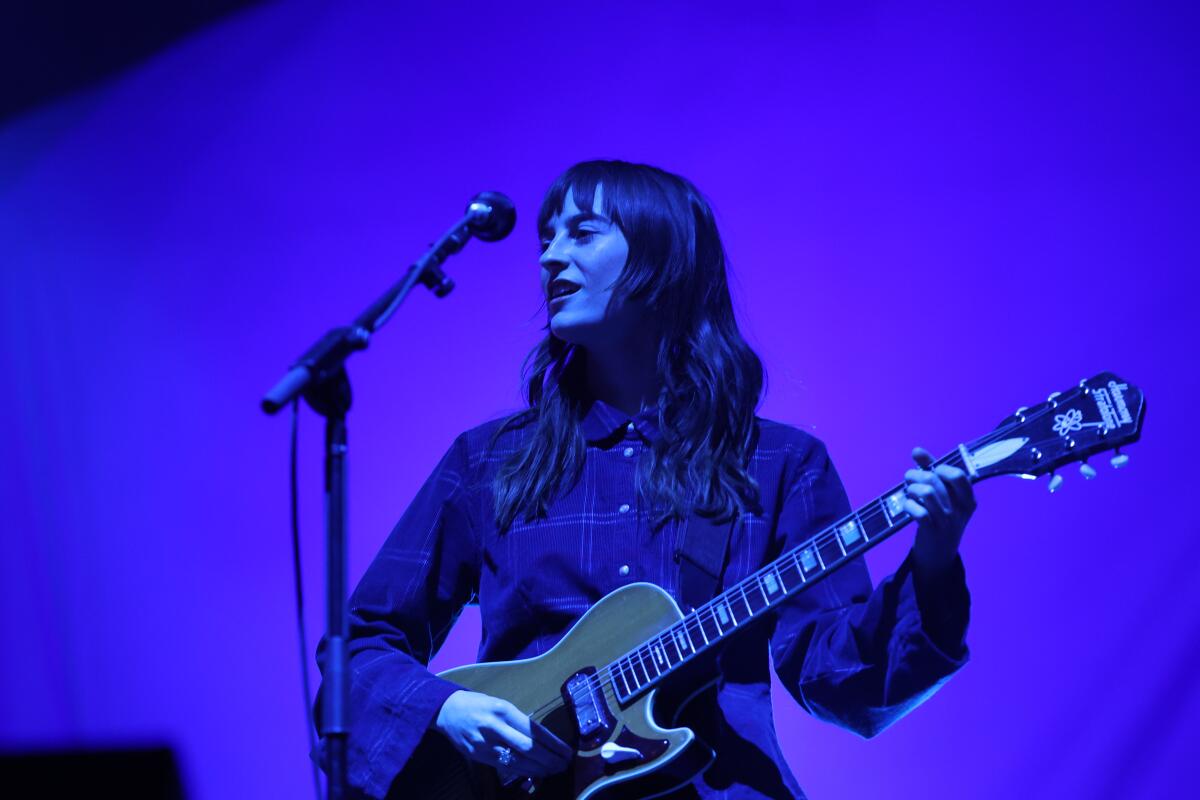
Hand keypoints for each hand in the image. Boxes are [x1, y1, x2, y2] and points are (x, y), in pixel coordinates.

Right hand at [434, 689, 572, 776]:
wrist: (447, 710)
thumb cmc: (479, 705)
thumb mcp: (500, 704)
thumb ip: (517, 720)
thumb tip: (542, 738)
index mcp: (504, 709)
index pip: (534, 729)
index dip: (552, 743)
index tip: (567, 750)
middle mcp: (495, 726)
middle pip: (528, 747)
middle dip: (549, 758)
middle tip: (564, 764)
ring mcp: (485, 743)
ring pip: (517, 760)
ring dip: (539, 768)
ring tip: (553, 770)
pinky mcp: (478, 755)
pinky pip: (505, 766)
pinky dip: (522, 771)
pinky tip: (534, 773)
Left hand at [904, 447, 975, 576]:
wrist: (939, 554)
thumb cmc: (940, 517)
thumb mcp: (943, 496)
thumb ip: (931, 471)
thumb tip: (916, 450)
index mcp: (968, 499)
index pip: (958, 475)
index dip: (939, 467)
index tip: (929, 469)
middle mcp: (961, 510)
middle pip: (935, 479)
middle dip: (916, 475)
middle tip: (909, 479)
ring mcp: (948, 521)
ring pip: (926, 492)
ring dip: (911, 488)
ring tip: (909, 492)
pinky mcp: (933, 531)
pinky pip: (918, 512)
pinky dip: (908, 505)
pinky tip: (907, 506)